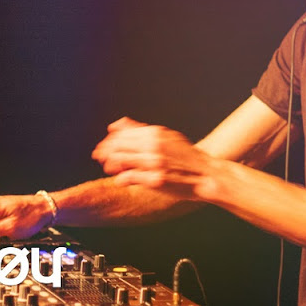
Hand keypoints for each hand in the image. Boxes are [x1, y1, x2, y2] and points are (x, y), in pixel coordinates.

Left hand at [92, 117, 220, 200]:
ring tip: (111, 169)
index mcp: (155, 133)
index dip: (108, 141)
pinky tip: (122, 179)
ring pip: (119, 161)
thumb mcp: (166, 136)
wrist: (206, 175)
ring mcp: (154, 163)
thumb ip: (140, 130)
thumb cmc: (185, 157)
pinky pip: (127, 178)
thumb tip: (114, 125)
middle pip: (117, 146)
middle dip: (105, 152)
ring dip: (110, 165)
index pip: (121, 134)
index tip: (102, 148)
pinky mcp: (155, 180)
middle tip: (100, 158)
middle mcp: (154, 146)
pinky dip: (120, 178)